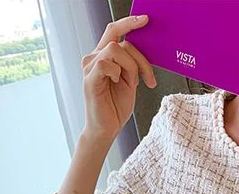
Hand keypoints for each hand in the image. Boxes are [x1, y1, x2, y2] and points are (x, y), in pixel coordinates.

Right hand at [81, 15, 157, 141]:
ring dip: (130, 68)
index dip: (129, 23)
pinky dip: (117, 73)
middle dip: (139, 59)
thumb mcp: (130, 81)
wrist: (107, 129)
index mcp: (103, 56)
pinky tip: (117, 83)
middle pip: (120, 41)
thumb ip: (132, 65)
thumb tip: (142, 51)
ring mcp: (90, 67)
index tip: (145, 19)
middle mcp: (94, 58)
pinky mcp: (90, 79)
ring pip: (115, 50)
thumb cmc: (116, 107)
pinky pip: (106, 64)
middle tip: (148, 78)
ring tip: (130, 85)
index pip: (114, 31)